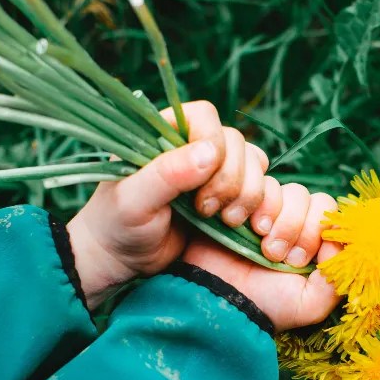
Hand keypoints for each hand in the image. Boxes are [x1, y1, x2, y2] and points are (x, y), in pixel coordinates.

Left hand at [67, 101, 269, 308]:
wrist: (124, 262)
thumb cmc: (117, 225)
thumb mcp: (133, 201)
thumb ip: (167, 174)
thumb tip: (210, 153)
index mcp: (164, 133)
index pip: (205, 117)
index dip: (213, 143)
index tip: (201, 182)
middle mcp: (193, 147)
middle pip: (236, 142)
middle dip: (231, 180)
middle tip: (206, 211)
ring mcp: (215, 172)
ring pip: (254, 163)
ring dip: (248, 194)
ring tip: (226, 222)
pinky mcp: (230, 198)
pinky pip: (263, 188)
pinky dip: (262, 206)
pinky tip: (251, 227)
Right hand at [182, 186, 341, 331]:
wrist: (219, 299)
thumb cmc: (265, 304)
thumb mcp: (310, 303)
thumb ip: (336, 278)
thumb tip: (340, 244)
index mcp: (315, 244)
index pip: (333, 217)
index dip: (320, 232)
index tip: (302, 260)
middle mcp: (297, 223)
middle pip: (315, 200)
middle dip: (298, 228)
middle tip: (278, 256)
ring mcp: (271, 210)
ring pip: (292, 191)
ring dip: (280, 219)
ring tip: (262, 247)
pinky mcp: (247, 201)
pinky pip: (265, 185)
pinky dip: (260, 205)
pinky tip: (244, 227)